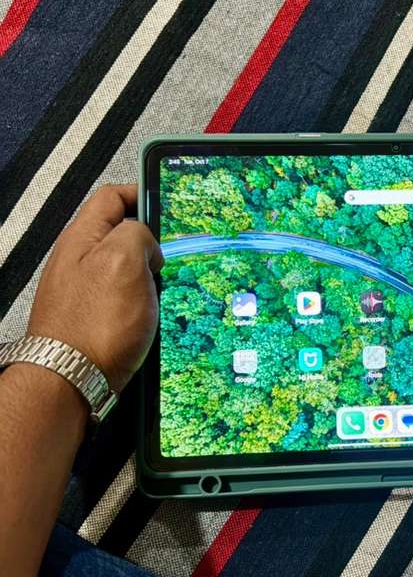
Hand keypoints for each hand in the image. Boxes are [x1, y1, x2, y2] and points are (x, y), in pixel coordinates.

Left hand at [27, 184, 162, 393]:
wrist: (72, 382)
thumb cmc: (95, 325)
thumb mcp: (123, 261)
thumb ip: (137, 234)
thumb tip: (147, 243)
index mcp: (83, 238)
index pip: (111, 198)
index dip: (142, 194)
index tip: (169, 203)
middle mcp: (79, 263)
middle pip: (120, 235)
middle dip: (151, 240)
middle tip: (175, 252)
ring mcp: (85, 293)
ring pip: (125, 270)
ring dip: (150, 275)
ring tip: (168, 287)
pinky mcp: (94, 320)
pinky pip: (124, 300)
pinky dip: (143, 302)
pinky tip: (155, 315)